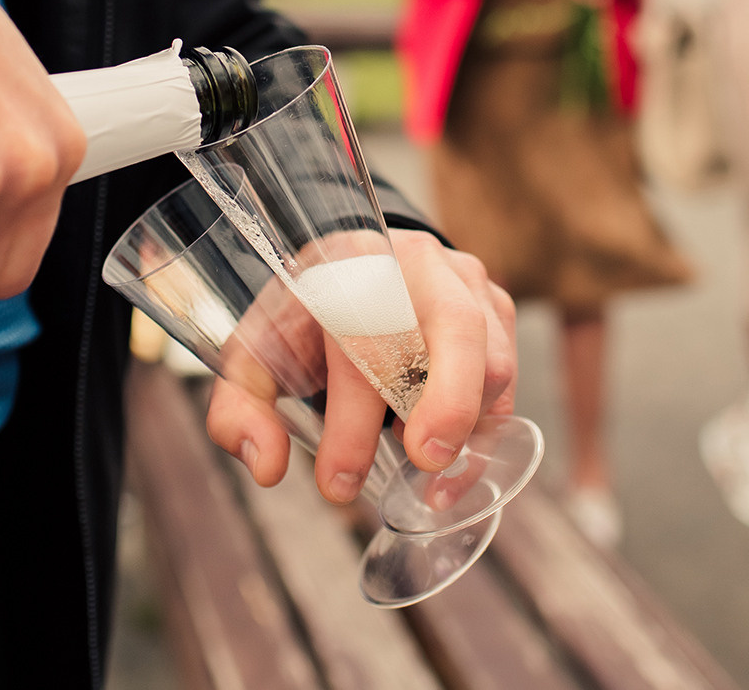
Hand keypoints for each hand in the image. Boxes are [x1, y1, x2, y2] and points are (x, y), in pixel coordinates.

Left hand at [205, 230, 517, 503]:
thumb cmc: (303, 321)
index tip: (337, 484)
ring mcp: (466, 283)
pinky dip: (489, 428)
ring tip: (431, 484)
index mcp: (349, 265)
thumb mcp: (255, 356)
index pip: (359, 340)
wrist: (350, 267)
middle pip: (455, 324)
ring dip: (470, 428)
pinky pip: (508, 376)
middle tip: (424, 463)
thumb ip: (240, 410)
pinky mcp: (496, 310)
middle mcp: (417, 263)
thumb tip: (267, 466)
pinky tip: (455, 467)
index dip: (351, 423)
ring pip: (493, 356)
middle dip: (448, 402)